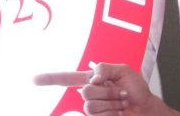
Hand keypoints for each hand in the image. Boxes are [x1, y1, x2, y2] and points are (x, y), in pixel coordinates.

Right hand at [34, 63, 172, 115]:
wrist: (145, 107)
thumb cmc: (136, 88)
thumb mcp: (122, 70)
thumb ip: (104, 68)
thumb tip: (91, 79)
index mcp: (91, 80)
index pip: (66, 79)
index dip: (49, 79)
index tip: (33, 80)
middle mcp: (89, 95)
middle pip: (84, 92)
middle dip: (107, 91)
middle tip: (120, 91)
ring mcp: (93, 109)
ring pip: (91, 106)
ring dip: (112, 102)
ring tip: (122, 101)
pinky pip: (97, 115)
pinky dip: (113, 111)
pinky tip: (120, 111)